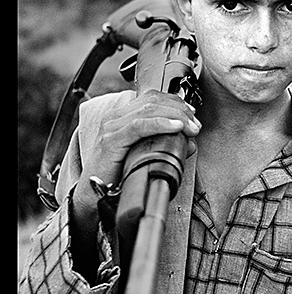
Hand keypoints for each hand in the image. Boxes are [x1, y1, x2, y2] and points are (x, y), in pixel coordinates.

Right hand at [74, 90, 200, 212]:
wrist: (94, 195)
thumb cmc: (119, 176)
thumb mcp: (146, 155)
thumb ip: (167, 145)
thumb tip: (190, 142)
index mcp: (122, 117)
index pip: (151, 98)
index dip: (175, 102)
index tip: (192, 114)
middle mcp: (115, 117)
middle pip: (152, 101)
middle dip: (179, 109)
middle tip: (195, 124)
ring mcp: (111, 127)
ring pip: (148, 110)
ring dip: (175, 116)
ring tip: (190, 128)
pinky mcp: (110, 140)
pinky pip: (139, 126)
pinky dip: (160, 124)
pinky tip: (175, 127)